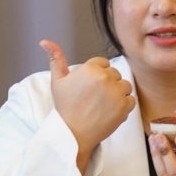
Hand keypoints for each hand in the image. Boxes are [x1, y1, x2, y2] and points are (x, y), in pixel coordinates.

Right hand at [42, 40, 133, 170]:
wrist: (73, 134)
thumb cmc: (65, 107)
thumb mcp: (57, 81)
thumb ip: (56, 59)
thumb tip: (45, 41)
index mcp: (91, 68)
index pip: (104, 63)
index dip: (97, 75)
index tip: (89, 88)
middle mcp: (105, 78)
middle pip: (115, 74)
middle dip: (108, 84)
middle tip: (94, 99)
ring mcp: (116, 92)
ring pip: (125, 86)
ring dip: (117, 94)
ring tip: (103, 105)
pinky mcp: (125, 106)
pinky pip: (131, 100)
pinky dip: (124, 106)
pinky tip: (109, 112)